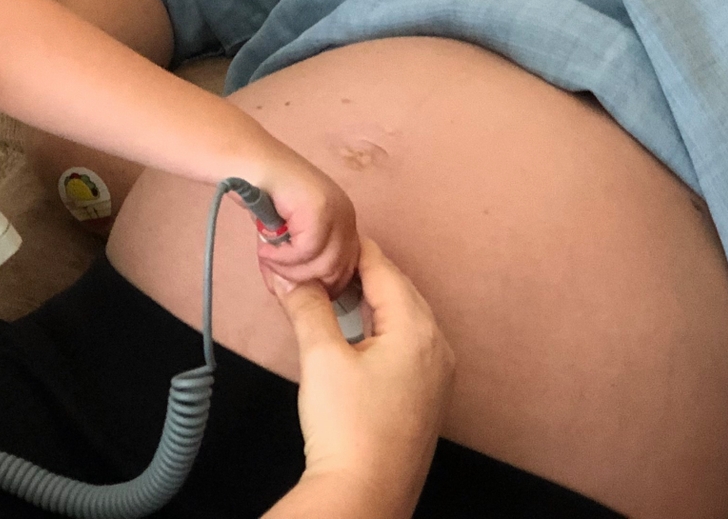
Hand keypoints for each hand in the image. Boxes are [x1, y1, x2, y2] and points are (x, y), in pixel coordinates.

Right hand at [251, 152, 360, 294]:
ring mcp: (337, 210)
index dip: (323, 287)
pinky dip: (282, 258)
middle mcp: (347, 215)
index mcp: (344, 222)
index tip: (296, 293)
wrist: (247, 161)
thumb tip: (299, 294)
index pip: (348, 268)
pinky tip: (264, 251)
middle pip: (339, 271)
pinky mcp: (320, 209)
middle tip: (274, 280)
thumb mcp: (287, 235)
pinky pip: (306, 251)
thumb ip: (300, 260)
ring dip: (289, 271)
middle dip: (305, 283)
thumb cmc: (261, 195)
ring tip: (266, 261)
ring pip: (323, 265)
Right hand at [269, 239, 453, 517]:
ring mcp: (437, 374)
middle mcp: (438, 347)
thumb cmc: (348, 428)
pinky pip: (407, 344)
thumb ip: (307, 307)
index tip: (324, 234)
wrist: (365, 493)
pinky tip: (355, 333)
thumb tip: (289, 275)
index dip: (351, 247)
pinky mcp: (427, 396)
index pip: (384, 269)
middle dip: (360, 272)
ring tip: (332, 292)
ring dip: (370, 300)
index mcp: (418, 329)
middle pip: (398, 290)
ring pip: (404, 317)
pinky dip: (381, 328)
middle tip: (321, 260)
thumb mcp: (321, 357)